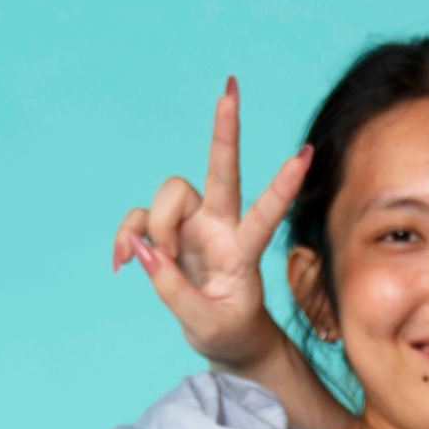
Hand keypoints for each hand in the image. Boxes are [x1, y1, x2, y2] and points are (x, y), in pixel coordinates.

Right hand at [112, 77, 310, 369]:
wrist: (227, 339)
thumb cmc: (229, 331)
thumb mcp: (208, 326)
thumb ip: (175, 292)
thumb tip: (143, 250)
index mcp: (244, 250)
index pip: (265, 214)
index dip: (282, 186)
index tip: (306, 154)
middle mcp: (221, 226)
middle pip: (221, 170)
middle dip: (225, 130)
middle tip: (230, 89)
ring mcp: (193, 224)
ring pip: (170, 194)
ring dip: (155, 226)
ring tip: (154, 263)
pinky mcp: (166, 231)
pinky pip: (138, 221)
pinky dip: (127, 240)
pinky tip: (122, 263)